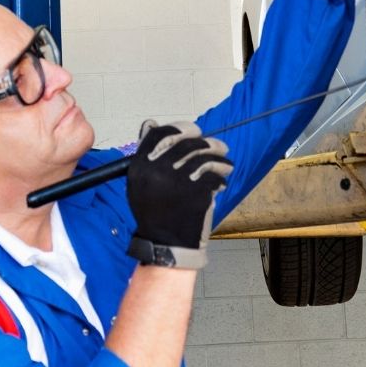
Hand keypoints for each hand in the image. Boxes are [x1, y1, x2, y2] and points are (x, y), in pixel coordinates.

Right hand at [126, 120, 232, 269]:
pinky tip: (221, 182)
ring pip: (205, 157)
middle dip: (207, 142)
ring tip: (225, 163)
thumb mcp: (140, 184)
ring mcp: (178, 181)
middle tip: (218, 146)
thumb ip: (146, 155)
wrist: (165, 244)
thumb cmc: (154, 214)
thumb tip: (151, 123)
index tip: (194, 131)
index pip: (159, 133)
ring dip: (219, 158)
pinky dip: (221, 178)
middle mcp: (157, 170)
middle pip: (187, 142)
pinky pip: (214, 176)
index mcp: (141, 167)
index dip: (180, 128)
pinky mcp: (197, 192)